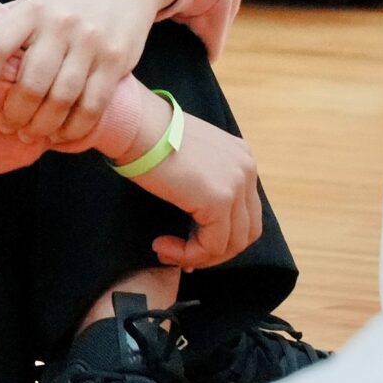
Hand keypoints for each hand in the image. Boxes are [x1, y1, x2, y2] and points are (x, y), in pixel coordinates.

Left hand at [0, 0, 178, 145]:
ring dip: (41, 127)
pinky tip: (59, 134)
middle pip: (30, 84)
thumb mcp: (33, 6)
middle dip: (14, 115)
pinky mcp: (116, 61)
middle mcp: (61, 24)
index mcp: (32, 9)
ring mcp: (91, 42)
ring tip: (29, 134)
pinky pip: (92, 107)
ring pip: (61, 100)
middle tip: (6, 126)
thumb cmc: (64, 4)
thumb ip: (8, 31)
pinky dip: (72, 129)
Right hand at [125, 112, 262, 269]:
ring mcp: (237, 185)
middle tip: (182, 256)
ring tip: (167, 251)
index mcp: (242, 158)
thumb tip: (199, 226)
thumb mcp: (190, 158)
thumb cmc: (149, 138)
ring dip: (198, 256)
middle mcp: (247, 169)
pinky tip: (162, 246)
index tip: (188, 245)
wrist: (135, 125)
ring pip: (231, 244)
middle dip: (214, 251)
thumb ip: (204, 183)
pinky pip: (210, 246)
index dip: (219, 236)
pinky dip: (187, 254)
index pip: (245, 212)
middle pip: (246, 231)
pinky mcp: (219, 201)